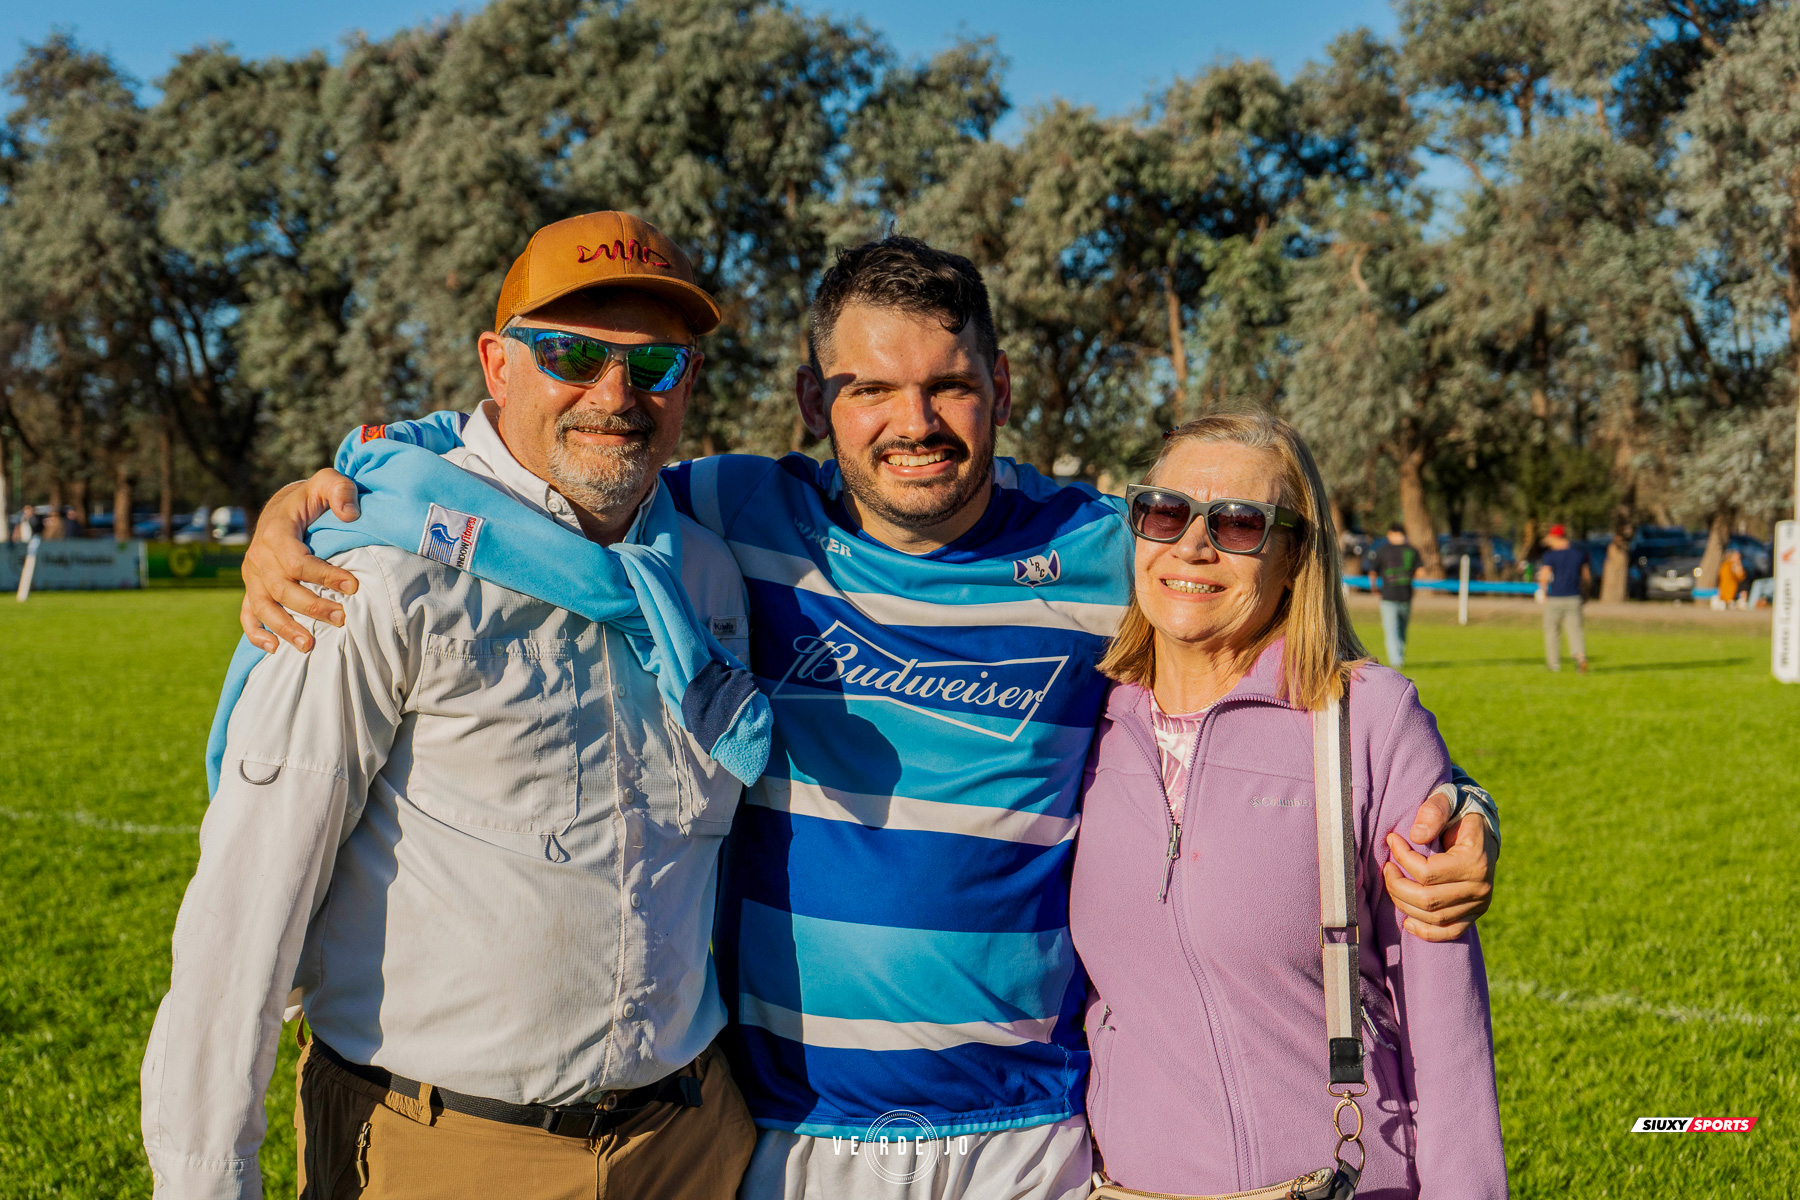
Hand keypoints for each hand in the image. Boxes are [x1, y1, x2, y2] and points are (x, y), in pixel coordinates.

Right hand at [239, 469, 360, 652]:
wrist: (286, 507)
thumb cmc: (312, 498)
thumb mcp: (328, 482)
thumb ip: (340, 489)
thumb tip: (350, 513)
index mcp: (276, 533)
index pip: (297, 561)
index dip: (324, 576)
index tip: (354, 586)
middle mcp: (259, 556)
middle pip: (282, 589)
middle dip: (312, 606)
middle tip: (342, 619)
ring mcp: (253, 575)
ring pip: (264, 607)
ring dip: (285, 628)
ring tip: (309, 645)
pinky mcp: (253, 588)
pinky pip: (248, 614)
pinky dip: (257, 633)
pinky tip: (275, 649)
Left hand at [1382, 786, 1496, 942]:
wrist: (1481, 830)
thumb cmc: (1459, 812)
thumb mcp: (1448, 800)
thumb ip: (1433, 811)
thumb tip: (1415, 836)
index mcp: (1476, 861)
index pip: (1428, 873)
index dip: (1402, 858)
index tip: (1391, 840)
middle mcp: (1481, 888)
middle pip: (1427, 900)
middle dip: (1397, 885)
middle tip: (1386, 867)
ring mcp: (1479, 905)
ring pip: (1433, 918)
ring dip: (1404, 904)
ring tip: (1393, 882)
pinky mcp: (1474, 916)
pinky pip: (1449, 933)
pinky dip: (1425, 931)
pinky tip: (1407, 920)